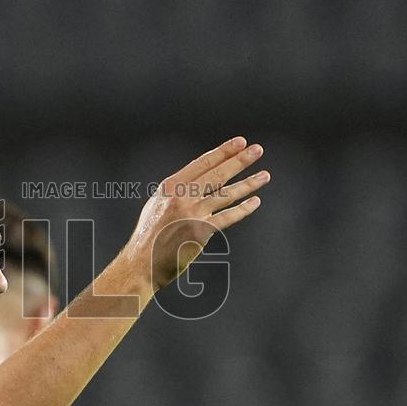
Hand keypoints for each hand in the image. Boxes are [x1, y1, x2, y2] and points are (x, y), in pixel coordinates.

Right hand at [125, 136, 268, 290]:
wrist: (141, 262)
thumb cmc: (150, 236)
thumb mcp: (158, 205)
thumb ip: (177, 192)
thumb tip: (197, 181)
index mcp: (170, 186)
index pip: (201, 163)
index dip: (222, 152)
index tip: (240, 142)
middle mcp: (181, 196)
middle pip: (217, 174)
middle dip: (239, 160)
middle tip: (258, 150)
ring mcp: (192, 213)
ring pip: (227, 194)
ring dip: (249, 183)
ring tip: (265, 175)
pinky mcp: (201, 231)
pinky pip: (227, 217)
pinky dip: (243, 209)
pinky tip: (255, 201)